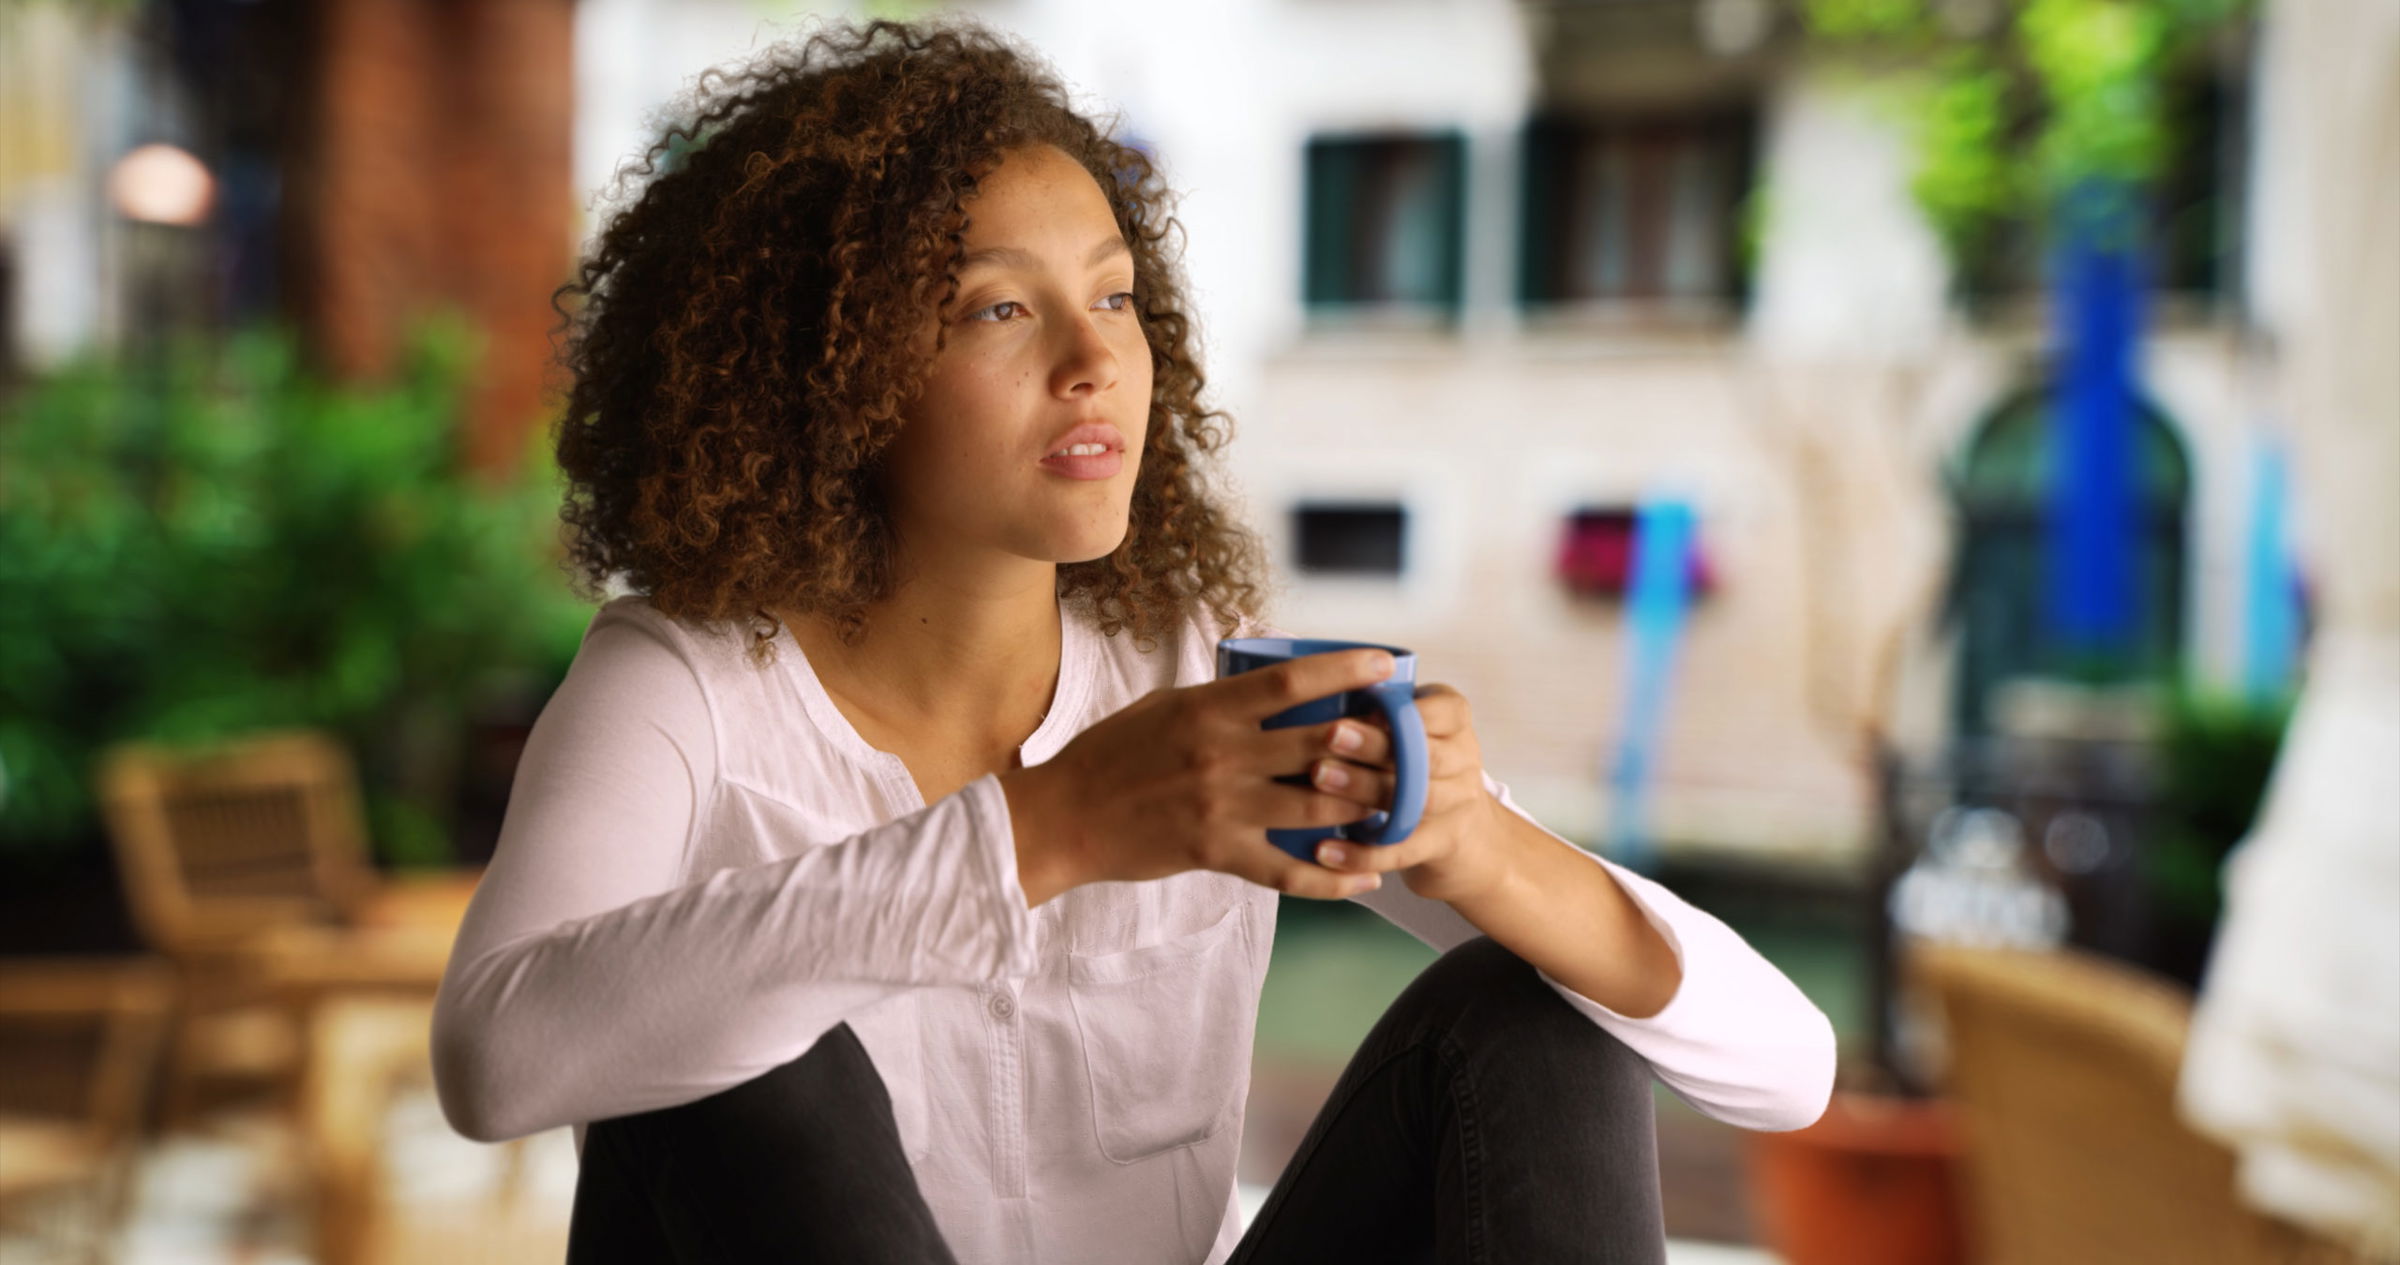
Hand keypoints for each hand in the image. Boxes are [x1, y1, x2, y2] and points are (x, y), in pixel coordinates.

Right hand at [1010, 647, 1403, 901]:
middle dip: (1372, 744)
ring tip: (1399, 804)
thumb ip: (1218, 698)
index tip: (1386, 663)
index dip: (1346, 670)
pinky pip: (1287, 872)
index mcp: (1208, 709)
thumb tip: (1268, 678)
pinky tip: (1364, 877)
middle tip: (1408, 741)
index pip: (1291, 682)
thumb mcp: (1162, 707)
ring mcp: (1221, 806)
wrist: (1063, 818)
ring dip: (1364, 807)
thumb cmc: (1110, 756)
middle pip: (1319, 744)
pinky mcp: (1216, 852)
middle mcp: (1221, 754)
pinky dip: (1332, 877)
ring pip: (1316, 808)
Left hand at [1298, 683, 1511, 905]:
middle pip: (1424, 754)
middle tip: (1329, 735)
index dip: (1401, 710)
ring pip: (1416, 799)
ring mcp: (1457, 805)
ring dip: (1365, 788)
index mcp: (1453, 719)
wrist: (1461, 831)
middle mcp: (1463, 759)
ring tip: (1320, 779)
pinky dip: (1362, 853)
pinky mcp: (1439, 846)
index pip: (1438, 709)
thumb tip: (1306, 687)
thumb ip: (1373, 706)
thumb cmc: (1413, 760)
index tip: (1360, 700)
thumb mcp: (1406, 724)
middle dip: (1376, 744)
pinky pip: (1401, 850)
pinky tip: (1324, 850)